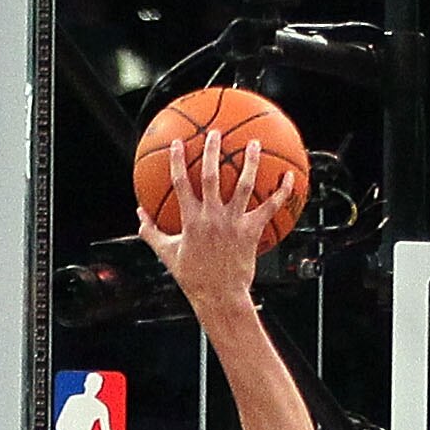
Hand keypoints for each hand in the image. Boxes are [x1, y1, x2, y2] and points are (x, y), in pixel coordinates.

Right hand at [134, 129, 298, 319]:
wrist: (219, 296)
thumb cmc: (193, 278)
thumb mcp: (168, 254)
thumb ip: (152, 232)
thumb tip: (139, 214)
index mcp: (191, 220)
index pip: (181, 184)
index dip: (178, 161)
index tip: (179, 142)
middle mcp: (212, 217)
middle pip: (211, 176)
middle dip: (212, 151)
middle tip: (216, 133)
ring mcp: (233, 223)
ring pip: (243, 185)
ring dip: (249, 162)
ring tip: (253, 144)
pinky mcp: (251, 231)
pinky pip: (269, 207)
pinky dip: (281, 192)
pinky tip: (290, 177)